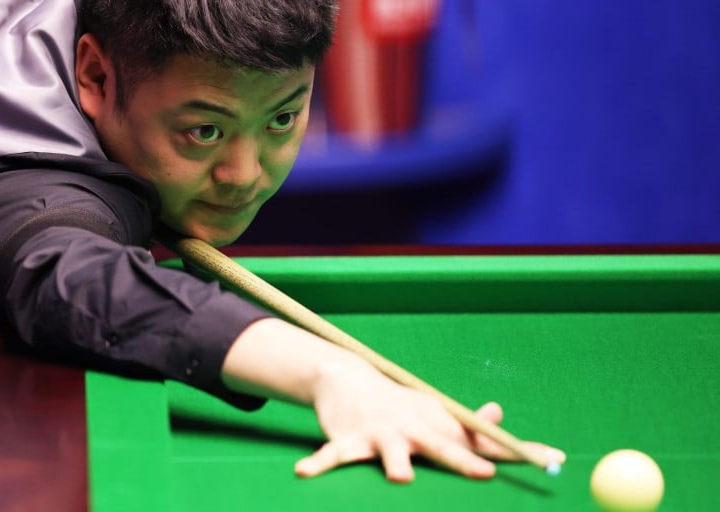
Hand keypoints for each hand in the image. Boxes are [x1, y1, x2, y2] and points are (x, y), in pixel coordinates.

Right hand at [295, 359, 564, 481]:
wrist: (347, 379)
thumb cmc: (400, 406)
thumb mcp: (435, 414)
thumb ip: (469, 427)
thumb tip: (501, 414)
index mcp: (439, 427)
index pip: (484, 442)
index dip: (517, 451)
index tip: (550, 458)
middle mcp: (414, 429)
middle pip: (444, 449)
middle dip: (463, 460)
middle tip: (484, 473)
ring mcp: (381, 434)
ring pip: (390, 453)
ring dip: (394, 463)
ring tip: (399, 477)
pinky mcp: (348, 439)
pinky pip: (333, 456)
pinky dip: (320, 464)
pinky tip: (306, 472)